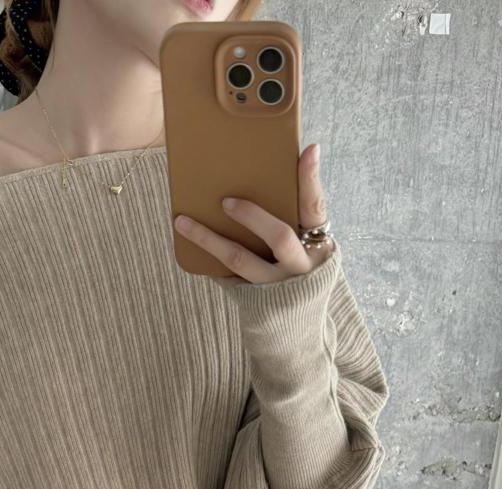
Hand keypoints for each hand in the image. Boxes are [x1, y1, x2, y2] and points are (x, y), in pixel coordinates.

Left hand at [174, 142, 335, 285]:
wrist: (296, 326)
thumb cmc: (298, 272)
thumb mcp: (306, 246)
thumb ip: (292, 218)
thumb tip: (256, 176)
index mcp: (319, 244)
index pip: (316, 207)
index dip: (312, 180)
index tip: (309, 150)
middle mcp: (301, 266)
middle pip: (280, 237)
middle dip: (252, 216)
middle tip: (225, 201)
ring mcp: (276, 287)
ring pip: (241, 260)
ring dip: (208, 239)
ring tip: (182, 221)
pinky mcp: (254, 301)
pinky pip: (226, 278)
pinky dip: (206, 260)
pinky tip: (186, 247)